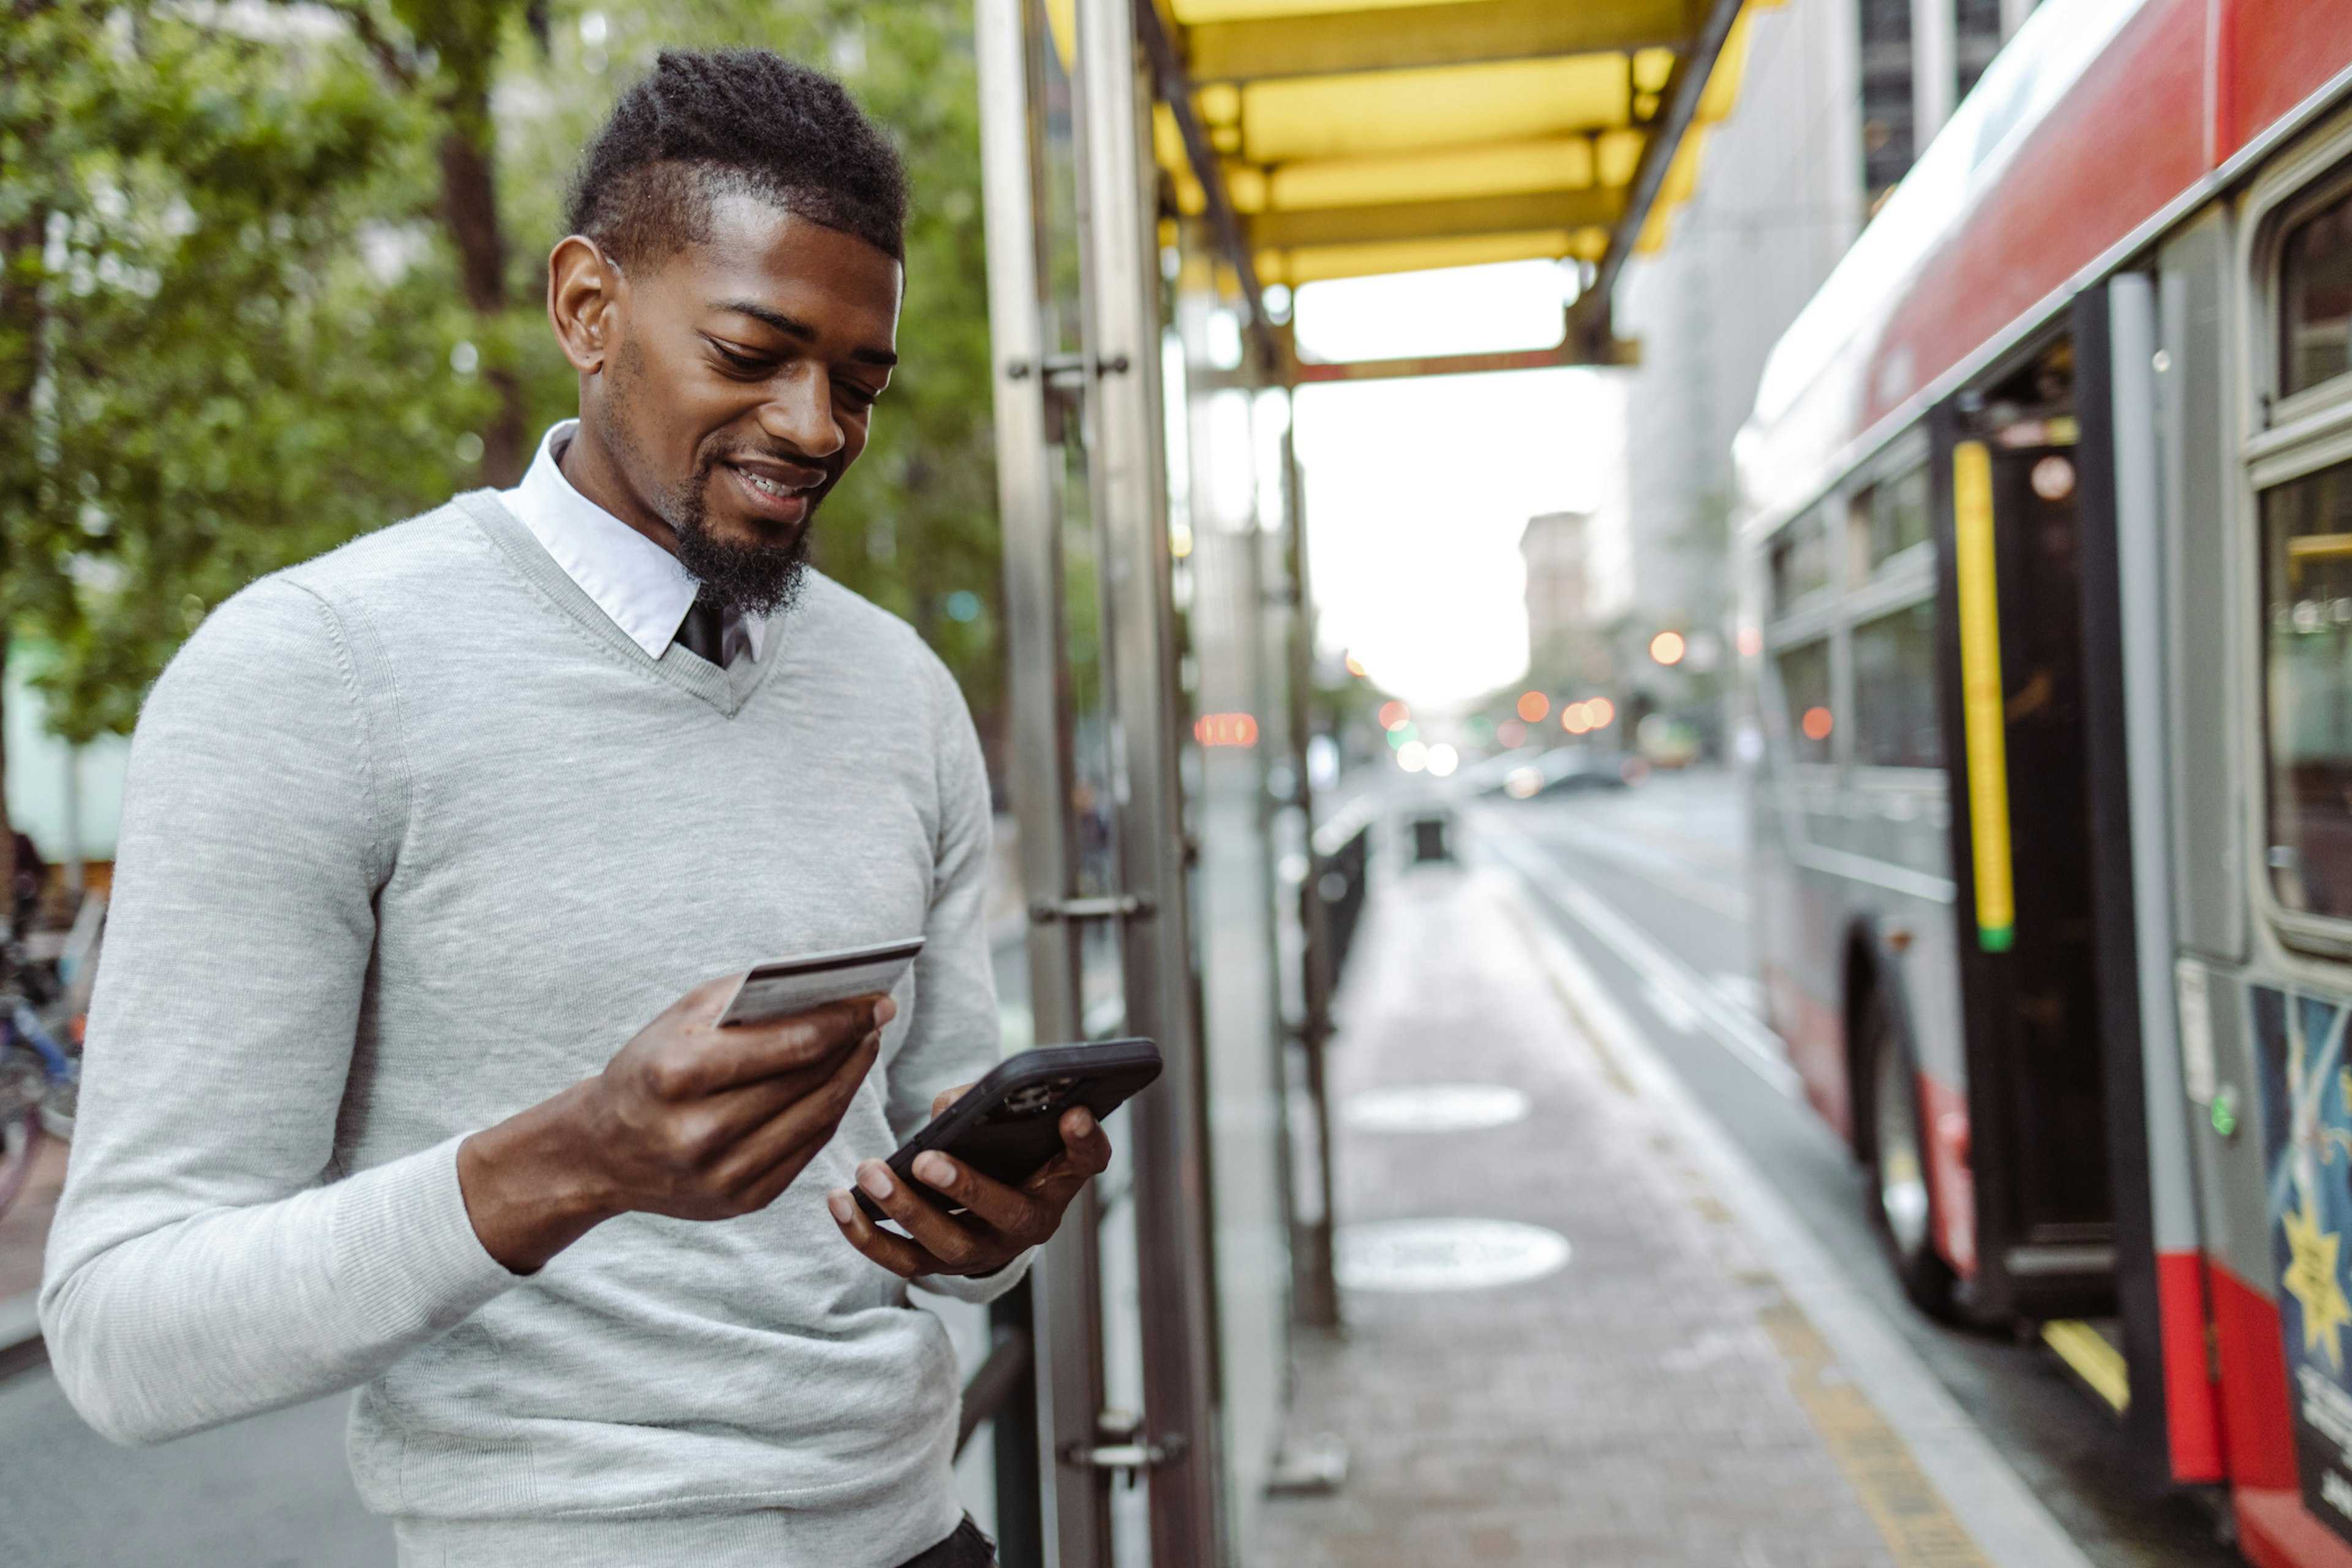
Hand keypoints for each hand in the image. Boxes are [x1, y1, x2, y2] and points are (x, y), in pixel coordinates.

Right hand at [457, 977, 889, 1272]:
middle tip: (878, 1015)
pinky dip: (830, 1111)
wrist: (602, 1153)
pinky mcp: (742, 1200)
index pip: (791, 1043)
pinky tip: (841, 1082)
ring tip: (866, 1044)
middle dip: (853, 1042)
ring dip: (851, 1077)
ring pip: (818, 1117)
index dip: (843, 1019)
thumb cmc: (648, 1069)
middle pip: (809, 1080)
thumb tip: (823, 977)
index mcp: (680, 1074)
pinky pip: (808, 1148)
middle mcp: (701, 1131)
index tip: (874, 999)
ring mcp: (723, 1174)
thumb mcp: (680, 1018)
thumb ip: (746, 994)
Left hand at [823, 1084, 1111, 1277]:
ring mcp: (977, 1253)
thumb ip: (998, 1105)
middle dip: (962, 1187)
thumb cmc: (1011, 1155)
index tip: (1074, 1115)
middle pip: (999, 1215)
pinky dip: (865, 1233)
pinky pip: (898, 1258)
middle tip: (925, 1159)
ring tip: (870, 1174)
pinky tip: (839, 1201)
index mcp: (1055, 1187)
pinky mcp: (936, 1264)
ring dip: (903, 1211)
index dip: (1083, 1142)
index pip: (1083, 1163)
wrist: (995, 1205)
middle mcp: (1022, 1229)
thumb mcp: (1021, 1127)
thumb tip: (947, 1104)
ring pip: (941, 1246)